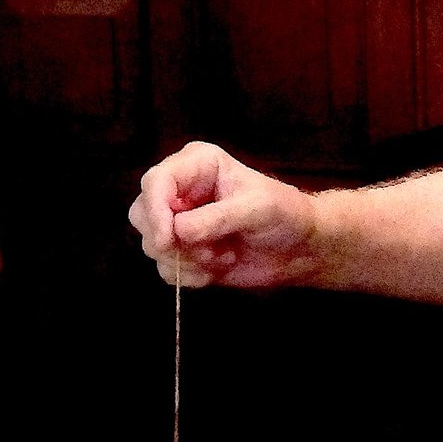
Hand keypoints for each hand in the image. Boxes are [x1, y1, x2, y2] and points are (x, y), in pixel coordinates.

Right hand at [129, 142, 318, 287]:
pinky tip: (219, 268)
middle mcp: (181, 191)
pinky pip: (166, 270)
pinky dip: (191, 276)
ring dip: (188, 260)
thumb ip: (216, 218)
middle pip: (142, 213)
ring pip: (152, 245)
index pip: (155, 182)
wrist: (299, 248)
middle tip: (208, 251)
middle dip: (170, 240)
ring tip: (224, 254)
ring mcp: (178, 223)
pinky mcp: (183, 252)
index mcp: (197, 165)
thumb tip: (178, 231)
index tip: (167, 239)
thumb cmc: (284, 214)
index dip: (155, 211)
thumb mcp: (256, 208)